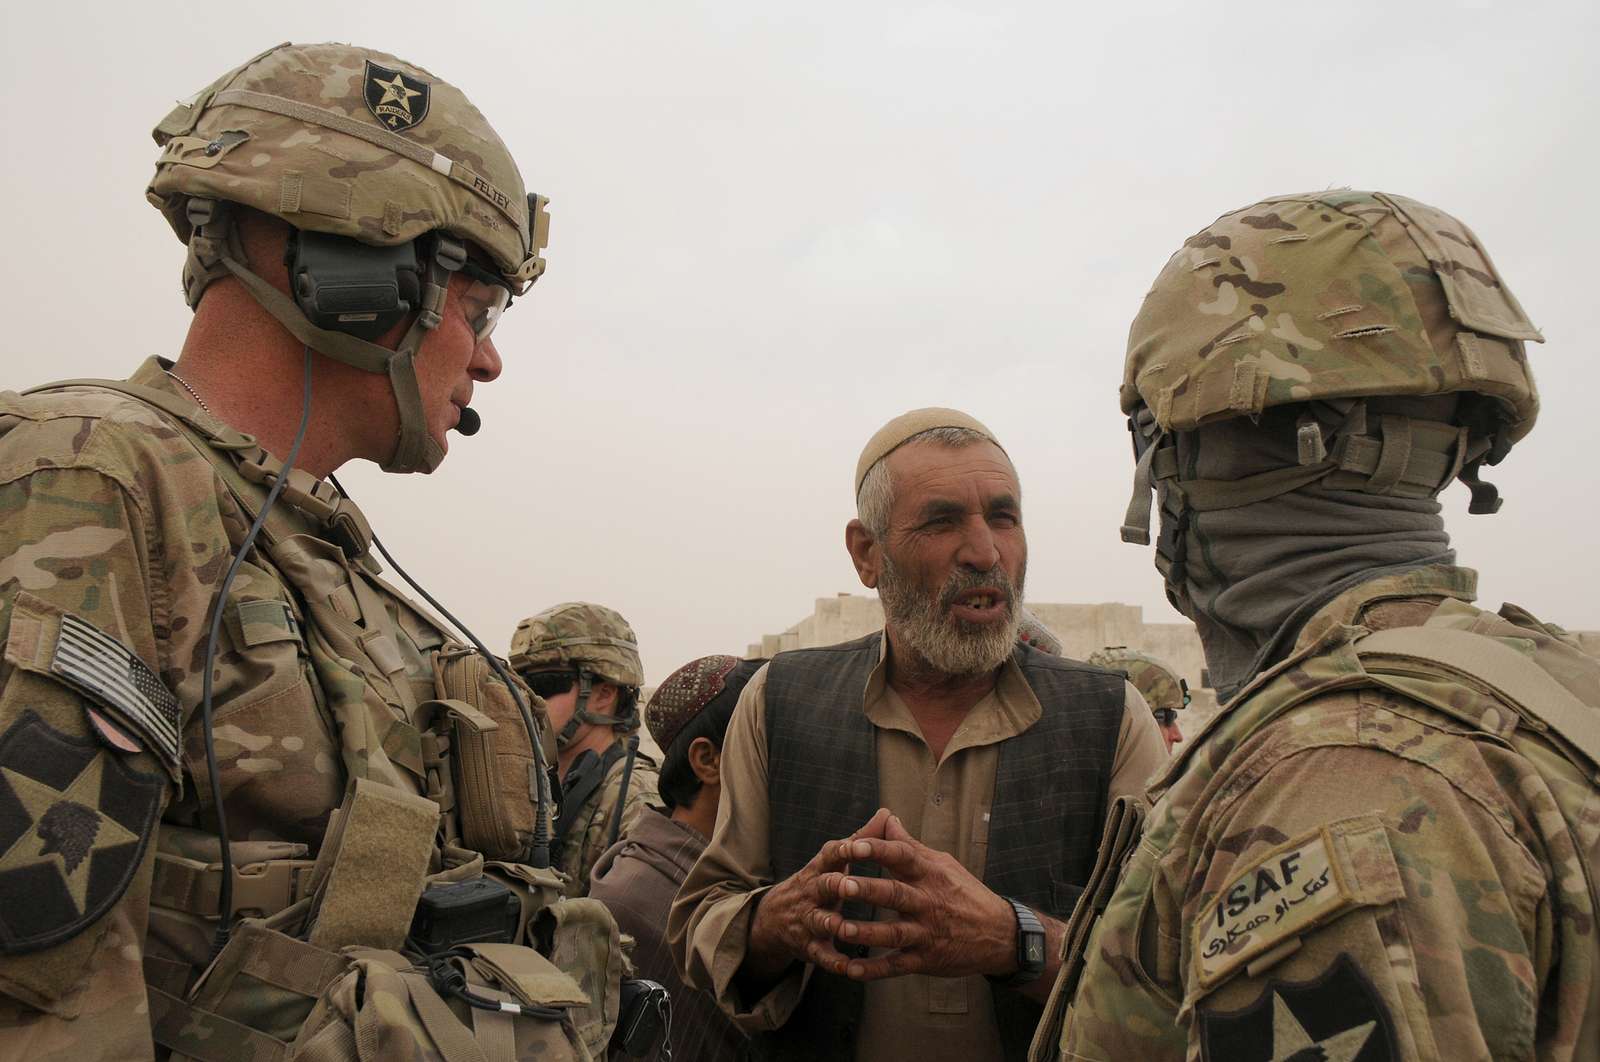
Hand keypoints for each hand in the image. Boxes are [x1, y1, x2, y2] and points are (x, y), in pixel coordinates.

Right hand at [744, 808, 894, 980]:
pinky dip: (833, 961)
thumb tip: (887, 814)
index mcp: (822, 868)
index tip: (857, 844)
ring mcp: (808, 919)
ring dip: (831, 923)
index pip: (831, 853)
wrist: (774, 918)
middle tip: (847, 884)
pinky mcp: (808, 945)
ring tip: (844, 927)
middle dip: (835, 885)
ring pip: (819, 921)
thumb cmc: (817, 883)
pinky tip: (847, 967)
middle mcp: (813, 892)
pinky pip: (820, 954)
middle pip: (823, 885)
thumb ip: (861, 840)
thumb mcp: (833, 862)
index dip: (844, 849)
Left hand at [824, 812, 1019, 981]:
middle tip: (841, 884)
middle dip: (867, 890)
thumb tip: (886, 817)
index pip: (903, 857)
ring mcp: (926, 932)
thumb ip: (909, 845)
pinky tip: (850, 970)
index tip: (854, 845)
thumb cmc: (966, 893)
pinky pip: (897, 966)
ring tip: (839, 928)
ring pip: (893, 933)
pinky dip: (874, 970)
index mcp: (930, 874)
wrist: (1000, 934)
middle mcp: (928, 902)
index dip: (878, 850)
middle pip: (894, 894)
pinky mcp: (926, 959)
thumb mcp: (943, 863)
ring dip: (865, 932)